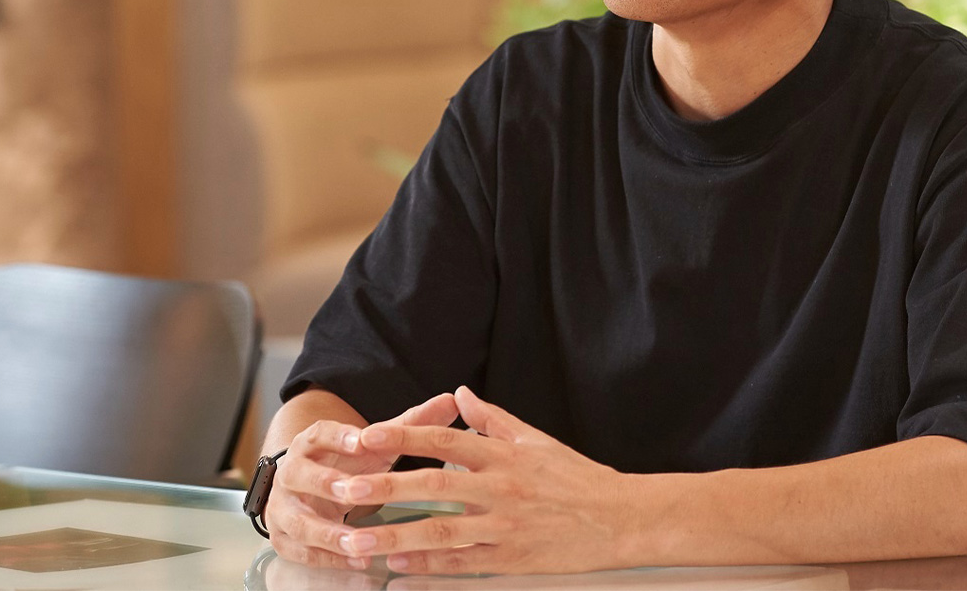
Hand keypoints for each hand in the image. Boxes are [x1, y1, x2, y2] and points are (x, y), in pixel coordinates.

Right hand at [266, 392, 459, 569]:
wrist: (305, 490)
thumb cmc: (347, 464)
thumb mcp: (375, 445)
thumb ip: (410, 424)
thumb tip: (452, 400)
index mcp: (312, 443)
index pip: (319, 433)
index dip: (338, 437)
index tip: (361, 440)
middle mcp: (292, 472)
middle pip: (299, 475)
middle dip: (324, 484)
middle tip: (351, 492)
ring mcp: (283, 508)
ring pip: (298, 520)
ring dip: (327, 533)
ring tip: (357, 542)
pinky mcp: (284, 538)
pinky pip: (301, 552)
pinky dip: (328, 559)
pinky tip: (356, 562)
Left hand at [329, 385, 644, 574]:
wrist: (620, 518)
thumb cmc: (577, 478)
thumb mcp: (537, 440)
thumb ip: (494, 419)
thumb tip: (460, 395)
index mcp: (505, 454)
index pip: (445, 440)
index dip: (404, 437)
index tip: (367, 436)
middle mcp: (502, 488)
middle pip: (434, 486)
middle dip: (386, 488)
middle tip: (345, 491)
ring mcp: (506, 526)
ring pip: (442, 532)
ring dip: (396, 537)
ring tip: (358, 542)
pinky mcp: (513, 559)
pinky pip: (463, 565)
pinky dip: (429, 569)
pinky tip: (400, 570)